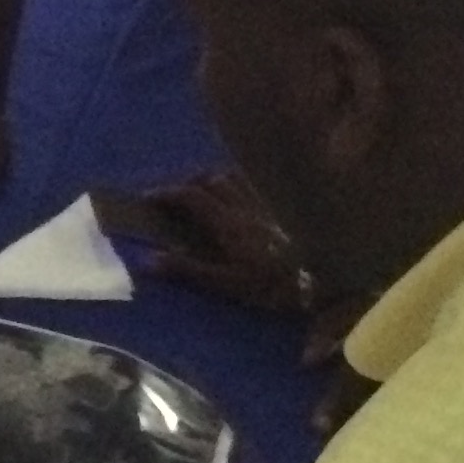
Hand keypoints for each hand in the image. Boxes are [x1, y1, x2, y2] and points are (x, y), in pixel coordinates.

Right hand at [131, 171, 317, 312]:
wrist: (317, 281)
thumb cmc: (268, 285)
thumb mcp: (225, 283)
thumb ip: (188, 269)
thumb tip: (148, 260)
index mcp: (227, 223)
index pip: (191, 196)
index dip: (167, 193)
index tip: (147, 197)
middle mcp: (243, 205)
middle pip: (210, 179)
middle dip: (187, 182)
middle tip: (173, 195)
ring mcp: (263, 204)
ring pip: (232, 177)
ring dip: (211, 178)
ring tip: (201, 191)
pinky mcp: (278, 209)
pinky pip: (252, 185)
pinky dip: (235, 183)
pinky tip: (234, 196)